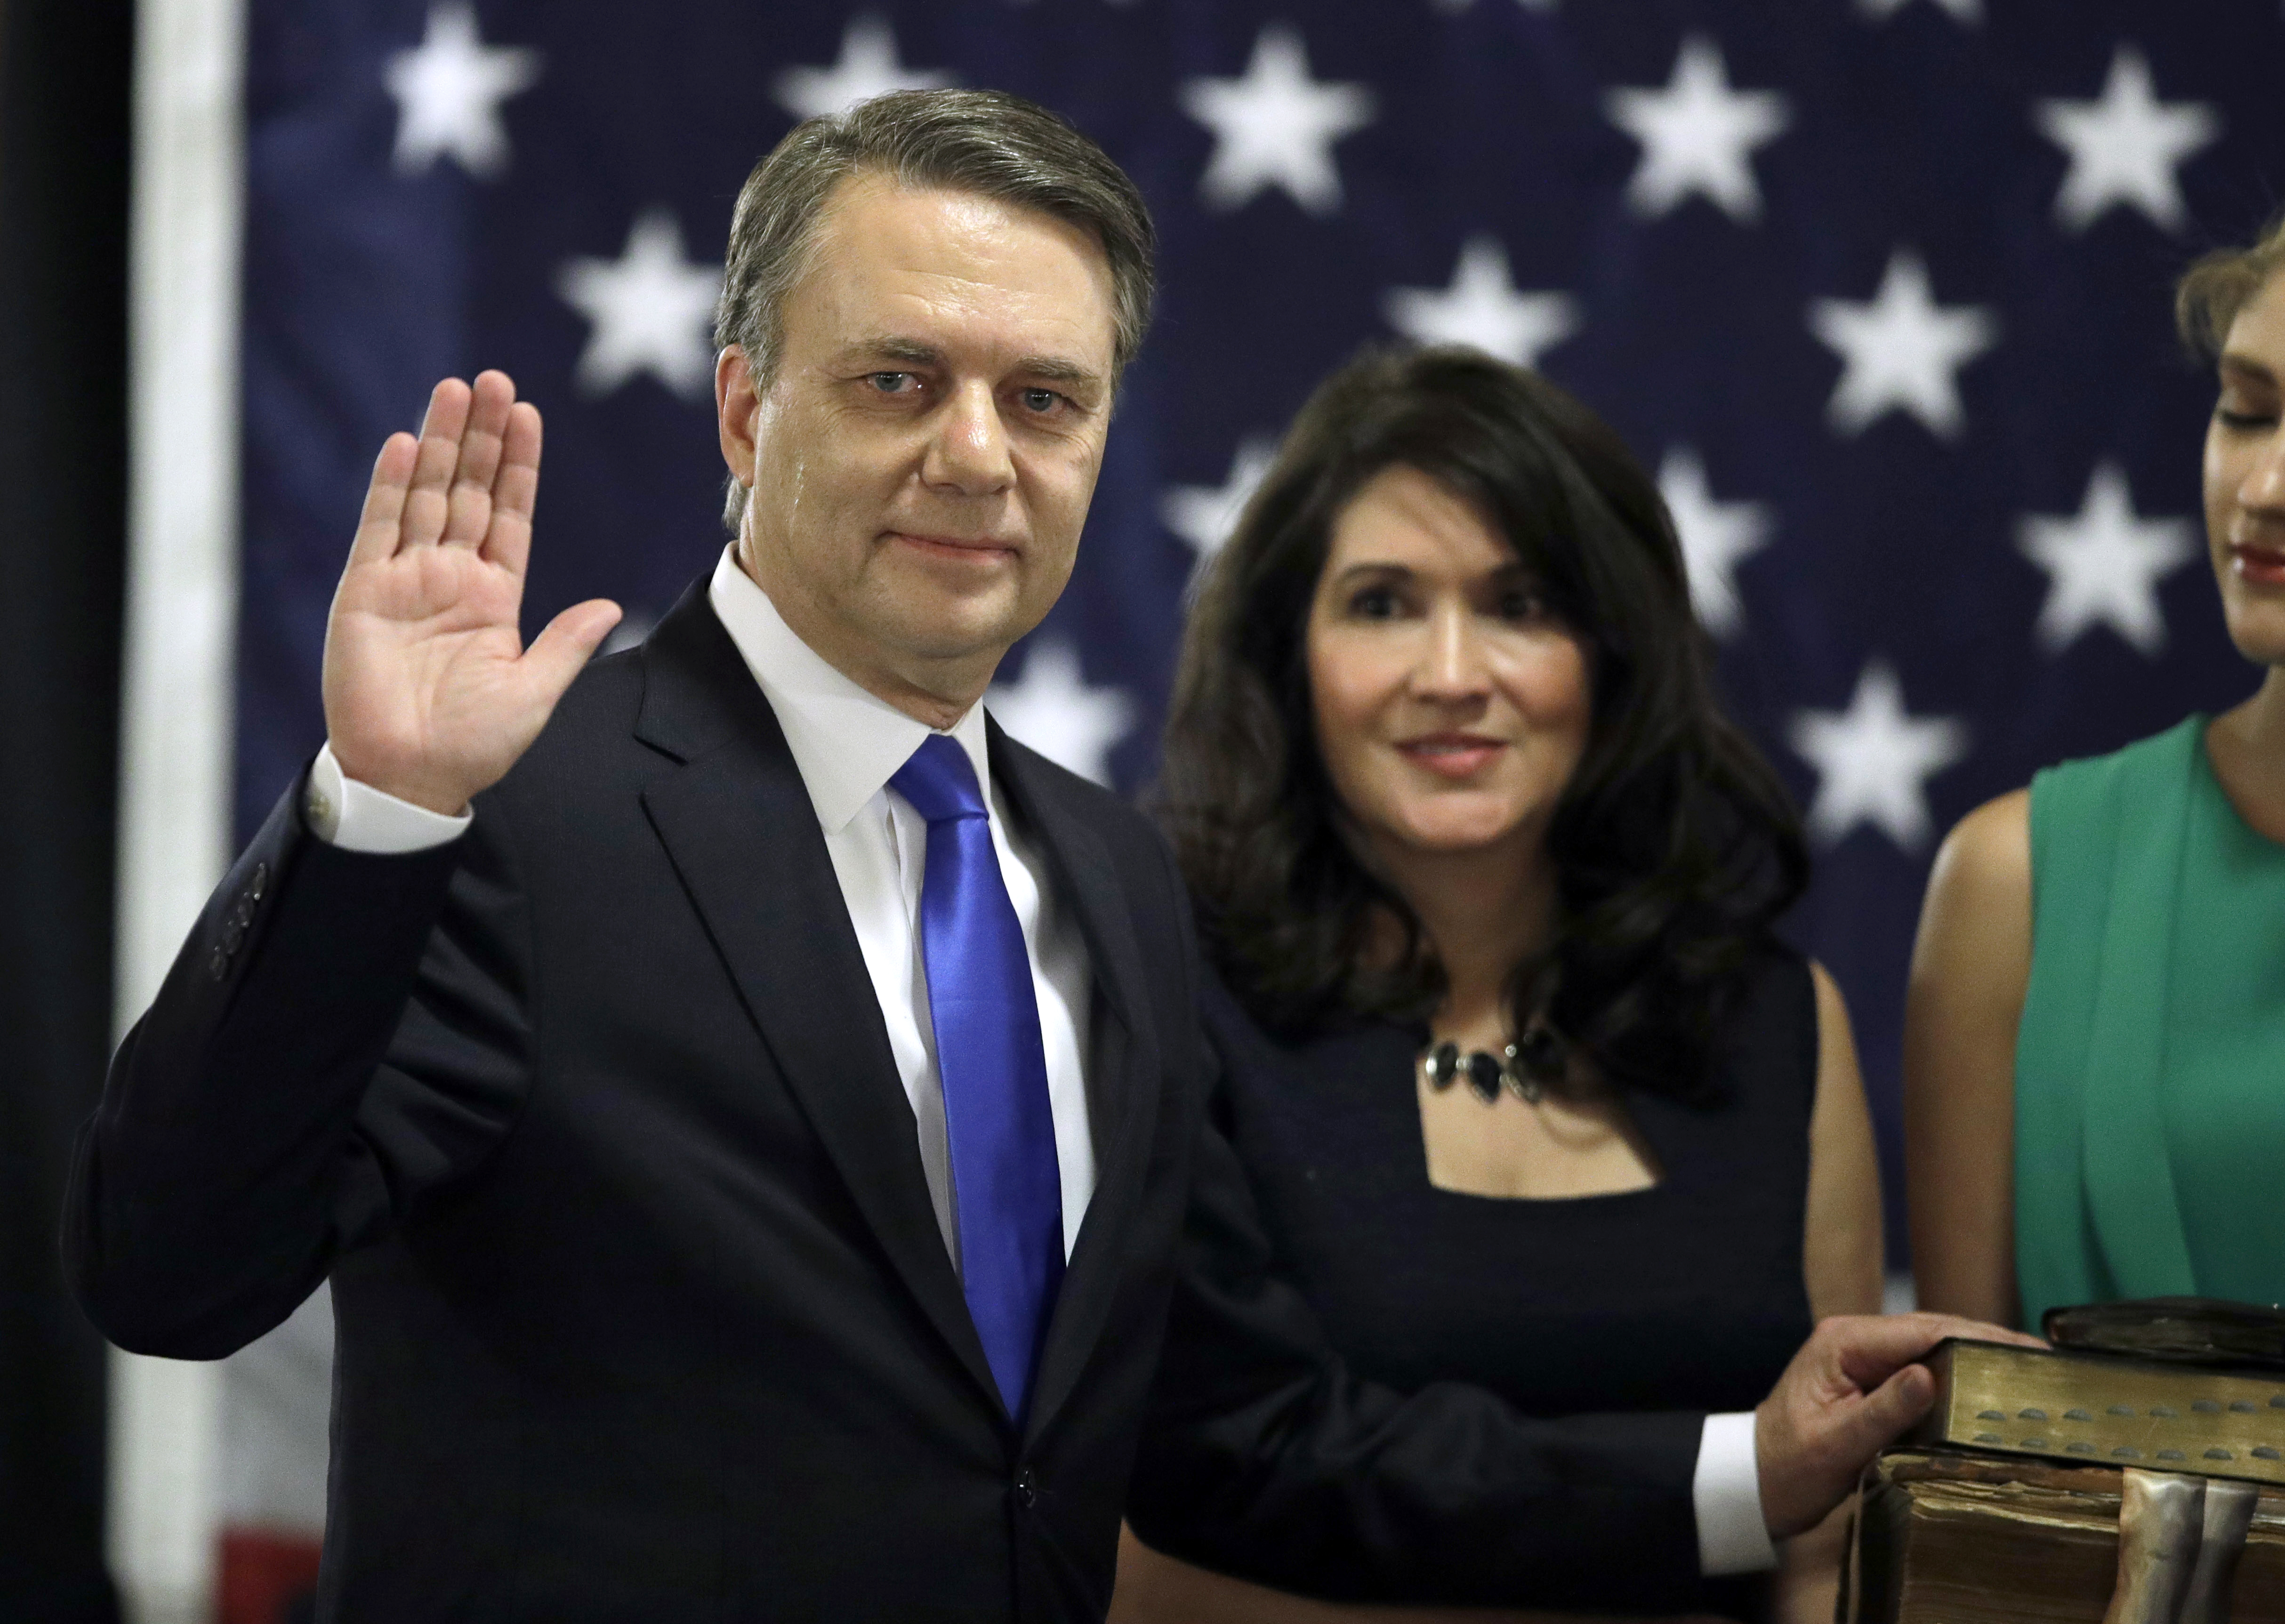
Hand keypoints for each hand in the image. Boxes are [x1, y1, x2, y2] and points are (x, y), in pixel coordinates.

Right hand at [321, 372, 620, 813]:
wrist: (410, 776)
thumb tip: (612, 606)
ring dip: (440, 443)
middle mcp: (451, 579)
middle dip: (481, 436)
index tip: (529, 415)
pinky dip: (391, 486)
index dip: (518, 466)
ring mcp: (407, 581)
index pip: (510, 515)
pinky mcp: (365, 593)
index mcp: (496, 597)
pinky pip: (380, 529)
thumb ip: (567, 644)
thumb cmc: (473, 745)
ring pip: (427, 495)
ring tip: (455, 390)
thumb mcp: (535, 692)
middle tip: (494, 380)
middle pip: (468, 490)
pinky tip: (404, 444)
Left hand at [1754, 1312, 2041, 1537]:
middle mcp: (1857, 1340)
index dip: (1979, 1337)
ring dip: (1979, 1362)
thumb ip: (1883, 1410)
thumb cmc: (1787, 1467)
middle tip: (2048, 1366)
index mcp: (1844, 1341)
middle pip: (1936, 1333)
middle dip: (1990, 1346)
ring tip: (2034, 1377)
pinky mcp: (1874, 1383)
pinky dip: (1960, 1380)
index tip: (2029, 1352)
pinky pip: (1925, 1373)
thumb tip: (1929, 1375)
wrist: (1755, 1483)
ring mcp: (1866, 1360)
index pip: (1924, 1328)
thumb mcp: (1834, 1444)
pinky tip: (1993, 1394)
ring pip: (1935, 1351)